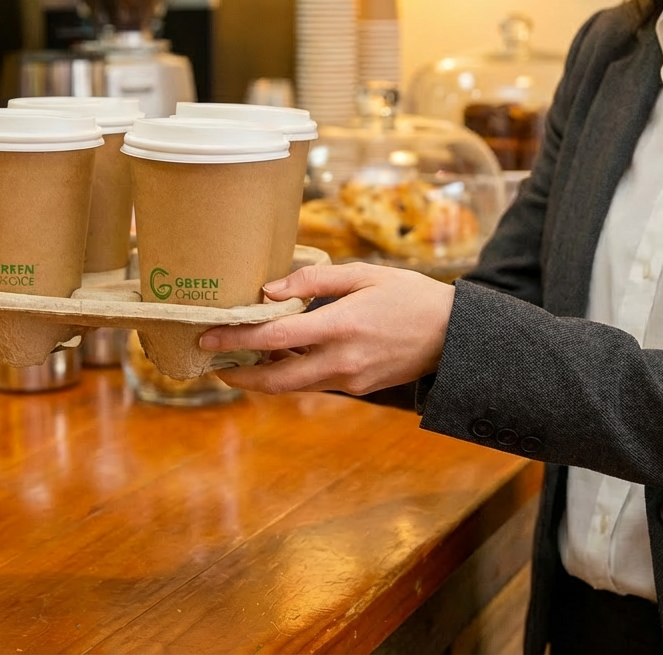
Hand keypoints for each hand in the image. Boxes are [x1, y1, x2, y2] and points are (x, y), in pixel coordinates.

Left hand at [199, 263, 455, 394]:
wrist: (455, 335)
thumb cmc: (409, 295)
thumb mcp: (363, 274)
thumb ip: (314, 279)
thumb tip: (268, 290)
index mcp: (340, 325)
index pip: (274, 337)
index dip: (235, 340)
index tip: (208, 337)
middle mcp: (341, 360)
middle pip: (276, 380)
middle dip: (239, 376)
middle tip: (213, 365)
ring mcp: (351, 379)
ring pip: (293, 387)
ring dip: (263, 378)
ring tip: (238, 363)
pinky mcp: (359, 389)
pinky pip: (315, 384)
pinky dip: (292, 374)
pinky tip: (281, 359)